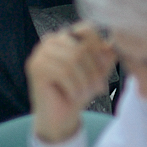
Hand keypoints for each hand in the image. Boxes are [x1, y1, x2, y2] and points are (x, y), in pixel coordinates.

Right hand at [26, 24, 117, 143]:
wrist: (59, 117)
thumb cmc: (78, 91)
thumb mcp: (98, 72)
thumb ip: (106, 55)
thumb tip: (111, 44)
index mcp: (65, 36)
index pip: (87, 29)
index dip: (100, 49)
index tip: (105, 68)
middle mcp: (50, 40)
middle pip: (81, 47)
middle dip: (94, 69)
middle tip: (100, 86)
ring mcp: (40, 53)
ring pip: (72, 60)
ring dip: (85, 80)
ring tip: (88, 93)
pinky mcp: (36, 67)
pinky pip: (63, 72)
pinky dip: (74, 87)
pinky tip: (74, 96)